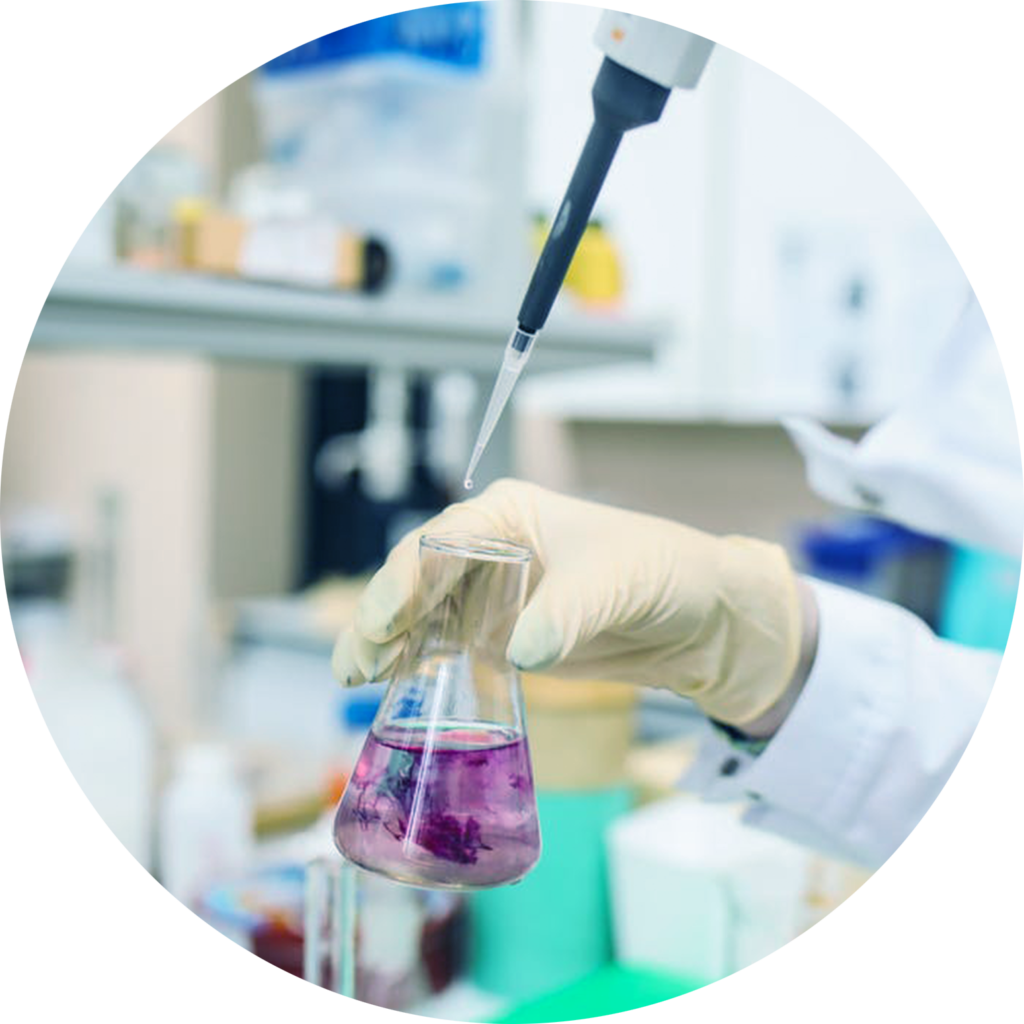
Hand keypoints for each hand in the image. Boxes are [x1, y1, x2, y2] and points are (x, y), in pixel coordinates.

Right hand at [332, 479, 805, 728]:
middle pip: (418, 579)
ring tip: (358, 677)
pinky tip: (393, 688)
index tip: (387, 619)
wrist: (697, 620)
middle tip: (358, 660)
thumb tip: (519, 649)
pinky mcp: (502, 638)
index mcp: (508, 516)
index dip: (407, 577)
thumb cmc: (662, 572)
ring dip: (389, 644)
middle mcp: (488, 551)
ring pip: (424, 616)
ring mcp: (492, 597)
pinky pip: (449, 650)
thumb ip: (567, 612)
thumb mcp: (615, 582)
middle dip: (383, 616)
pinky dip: (420, 667)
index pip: (442, 541)